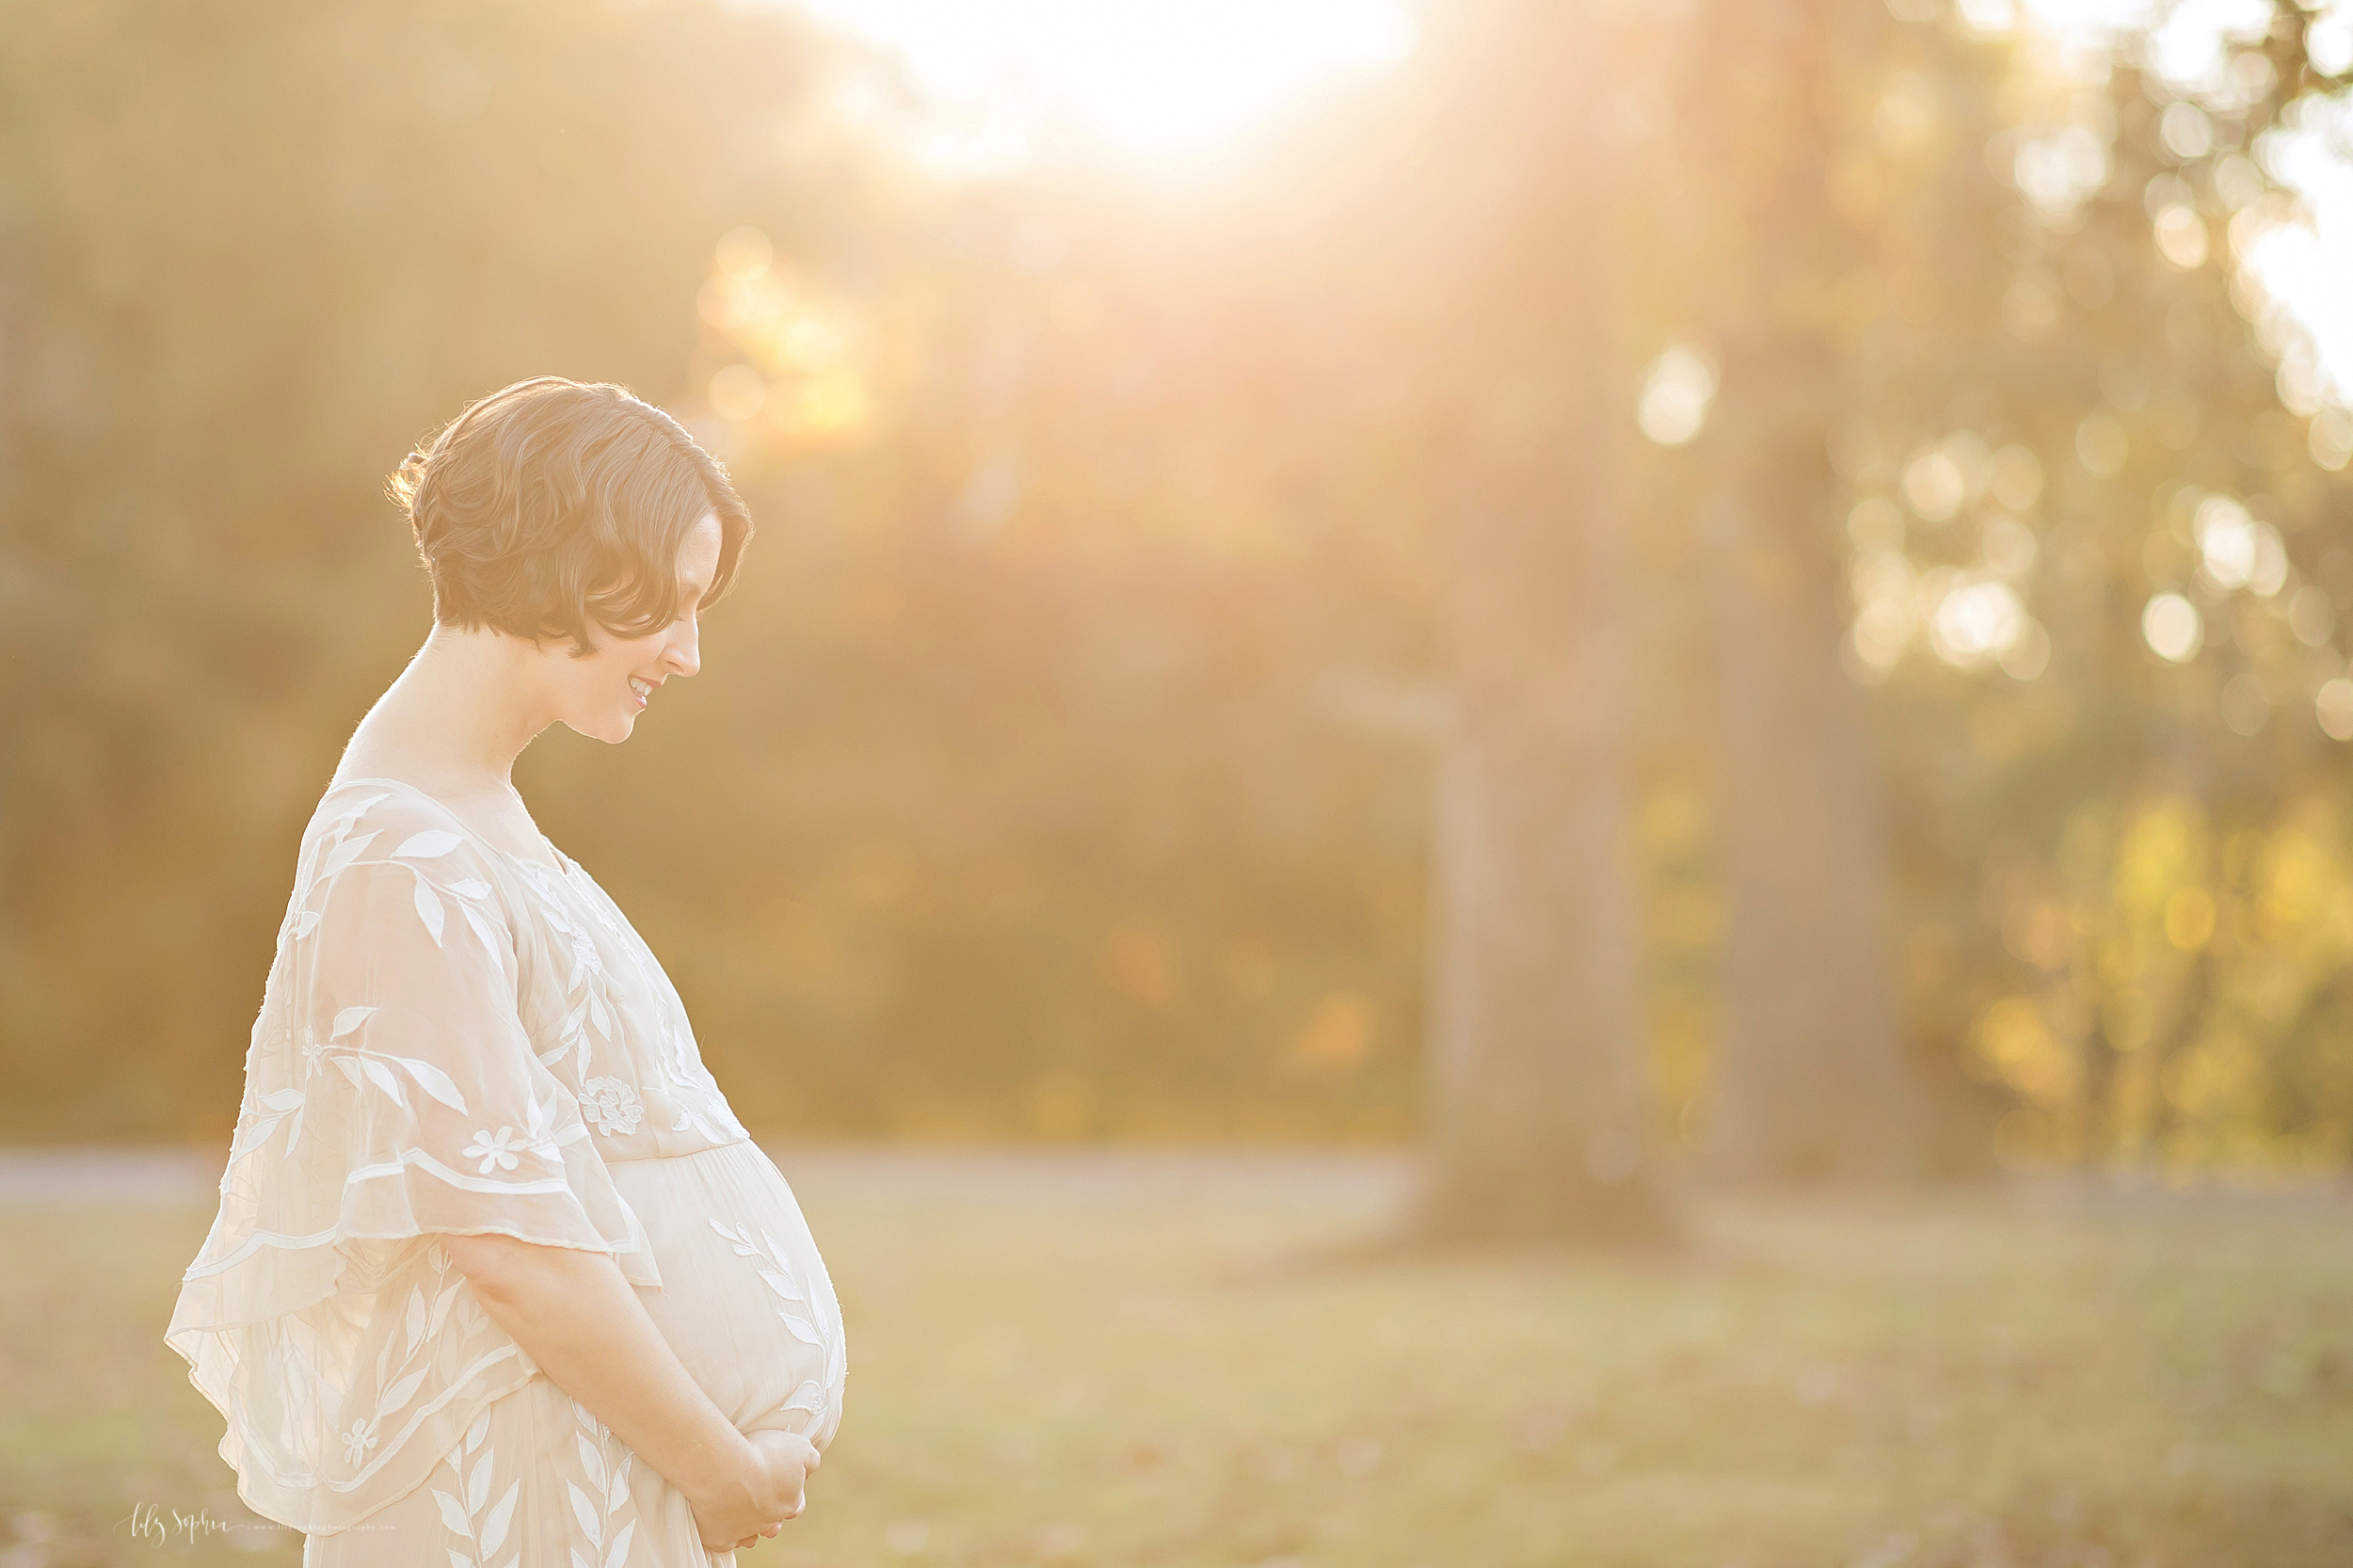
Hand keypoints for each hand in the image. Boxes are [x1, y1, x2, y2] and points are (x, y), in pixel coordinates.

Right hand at [689, 1430, 819, 1552]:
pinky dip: (726, 1531)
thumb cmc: (761, 1456)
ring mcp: (745, 1532)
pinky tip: (723, 1519)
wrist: (726, 1472)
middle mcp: (770, 1522)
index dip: (789, 1492)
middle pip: (773, 1520)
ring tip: (741, 1509)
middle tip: (760, 1495)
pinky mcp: (720, 1539)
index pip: (796, 1503)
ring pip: (750, 1533)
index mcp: (790, 1502)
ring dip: (749, 1523)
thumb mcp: (799, 1447)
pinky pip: (727, 1542)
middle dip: (769, 1510)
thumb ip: (809, 1459)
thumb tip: (809, 1467)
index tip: (779, 1480)